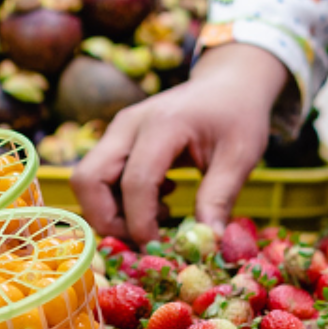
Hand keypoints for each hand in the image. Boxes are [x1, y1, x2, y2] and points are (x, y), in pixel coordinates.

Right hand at [69, 43, 287, 242]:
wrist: (229, 81)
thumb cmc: (238, 114)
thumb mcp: (241, 156)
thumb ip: (220, 197)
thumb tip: (207, 243)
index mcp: (162, 124)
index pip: (135, 182)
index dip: (140, 223)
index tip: (159, 247)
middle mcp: (128, 124)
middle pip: (88, 179)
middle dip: (107, 220)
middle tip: (142, 239)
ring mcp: (118, 129)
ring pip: (87, 180)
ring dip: (109, 211)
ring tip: (155, 216)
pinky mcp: (117, 138)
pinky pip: (98, 176)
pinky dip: (116, 199)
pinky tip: (158, 199)